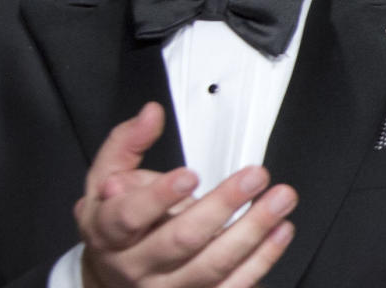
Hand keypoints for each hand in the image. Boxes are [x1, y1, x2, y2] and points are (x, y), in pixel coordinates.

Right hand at [75, 102, 297, 287]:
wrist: (111, 274)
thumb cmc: (112, 219)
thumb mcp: (104, 177)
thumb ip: (127, 142)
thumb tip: (152, 114)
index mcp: (107, 232)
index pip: (129, 216)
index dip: (159, 196)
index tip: (190, 175)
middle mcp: (136, 266)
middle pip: (181, 240)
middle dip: (223, 205)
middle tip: (255, 176)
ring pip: (214, 266)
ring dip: (254, 231)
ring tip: (280, 198)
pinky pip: (233, 286)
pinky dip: (262, 259)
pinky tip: (280, 231)